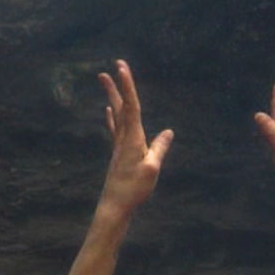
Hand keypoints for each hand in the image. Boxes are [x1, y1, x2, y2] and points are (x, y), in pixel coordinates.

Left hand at [97, 60, 173, 217]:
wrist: (114, 208)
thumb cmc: (133, 191)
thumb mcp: (151, 170)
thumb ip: (159, 149)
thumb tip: (168, 131)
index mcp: (133, 140)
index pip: (131, 107)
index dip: (127, 85)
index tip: (121, 66)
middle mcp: (123, 140)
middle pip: (120, 107)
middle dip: (116, 87)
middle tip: (108, 68)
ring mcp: (119, 147)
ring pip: (116, 116)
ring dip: (113, 97)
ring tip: (106, 81)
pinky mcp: (118, 155)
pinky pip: (115, 129)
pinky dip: (113, 117)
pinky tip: (109, 111)